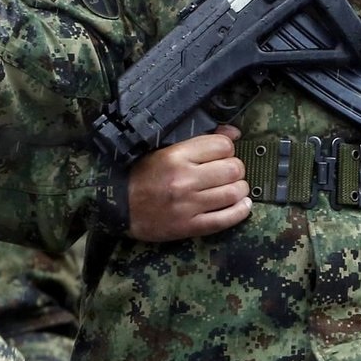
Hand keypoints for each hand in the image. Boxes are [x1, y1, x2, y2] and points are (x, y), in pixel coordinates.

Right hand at [127, 125, 251, 241]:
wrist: (118, 205)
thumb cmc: (140, 174)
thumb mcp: (164, 149)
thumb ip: (199, 140)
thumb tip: (234, 134)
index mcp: (176, 156)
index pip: (222, 145)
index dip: (227, 148)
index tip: (222, 153)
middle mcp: (184, 180)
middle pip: (232, 169)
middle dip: (236, 168)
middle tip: (229, 171)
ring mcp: (188, 205)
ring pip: (233, 193)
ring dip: (240, 188)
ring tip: (235, 187)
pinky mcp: (189, 226)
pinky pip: (226, 219)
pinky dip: (240, 211)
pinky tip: (243, 205)